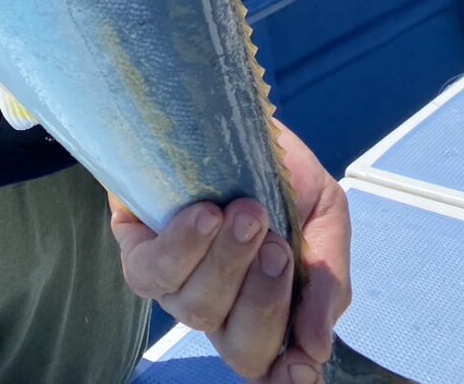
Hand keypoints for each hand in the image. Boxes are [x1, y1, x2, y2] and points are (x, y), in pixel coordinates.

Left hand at [109, 122, 351, 381]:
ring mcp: (174, 282)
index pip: (268, 365)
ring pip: (197, 310)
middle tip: (278, 244)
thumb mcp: (321, 212)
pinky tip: (204, 216)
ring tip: (246, 213)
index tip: (303, 362)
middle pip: (240, 347)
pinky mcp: (136, 247)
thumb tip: (316, 345)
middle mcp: (216, 304)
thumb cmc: (275, 166)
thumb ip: (327, 275)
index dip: (284, 377)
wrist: (229, 106)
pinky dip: (182, 247)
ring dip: (228, 264)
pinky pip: (151, 273)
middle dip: (265, 300)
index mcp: (261, 305)